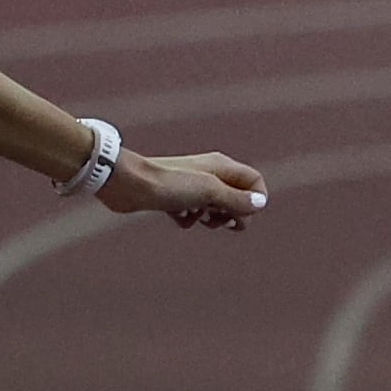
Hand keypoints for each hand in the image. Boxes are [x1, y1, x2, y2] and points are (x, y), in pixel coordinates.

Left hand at [104, 149, 267, 231]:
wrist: (129, 184)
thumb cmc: (170, 184)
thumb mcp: (209, 192)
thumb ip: (236, 199)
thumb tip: (260, 204)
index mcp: (221, 167)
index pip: (253, 181)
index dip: (255, 200)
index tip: (243, 216)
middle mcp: (208, 174)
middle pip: (235, 196)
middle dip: (234, 213)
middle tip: (223, 223)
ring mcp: (190, 186)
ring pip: (214, 206)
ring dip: (213, 218)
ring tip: (203, 220)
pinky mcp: (173, 198)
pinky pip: (191, 213)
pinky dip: (189, 219)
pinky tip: (180, 218)